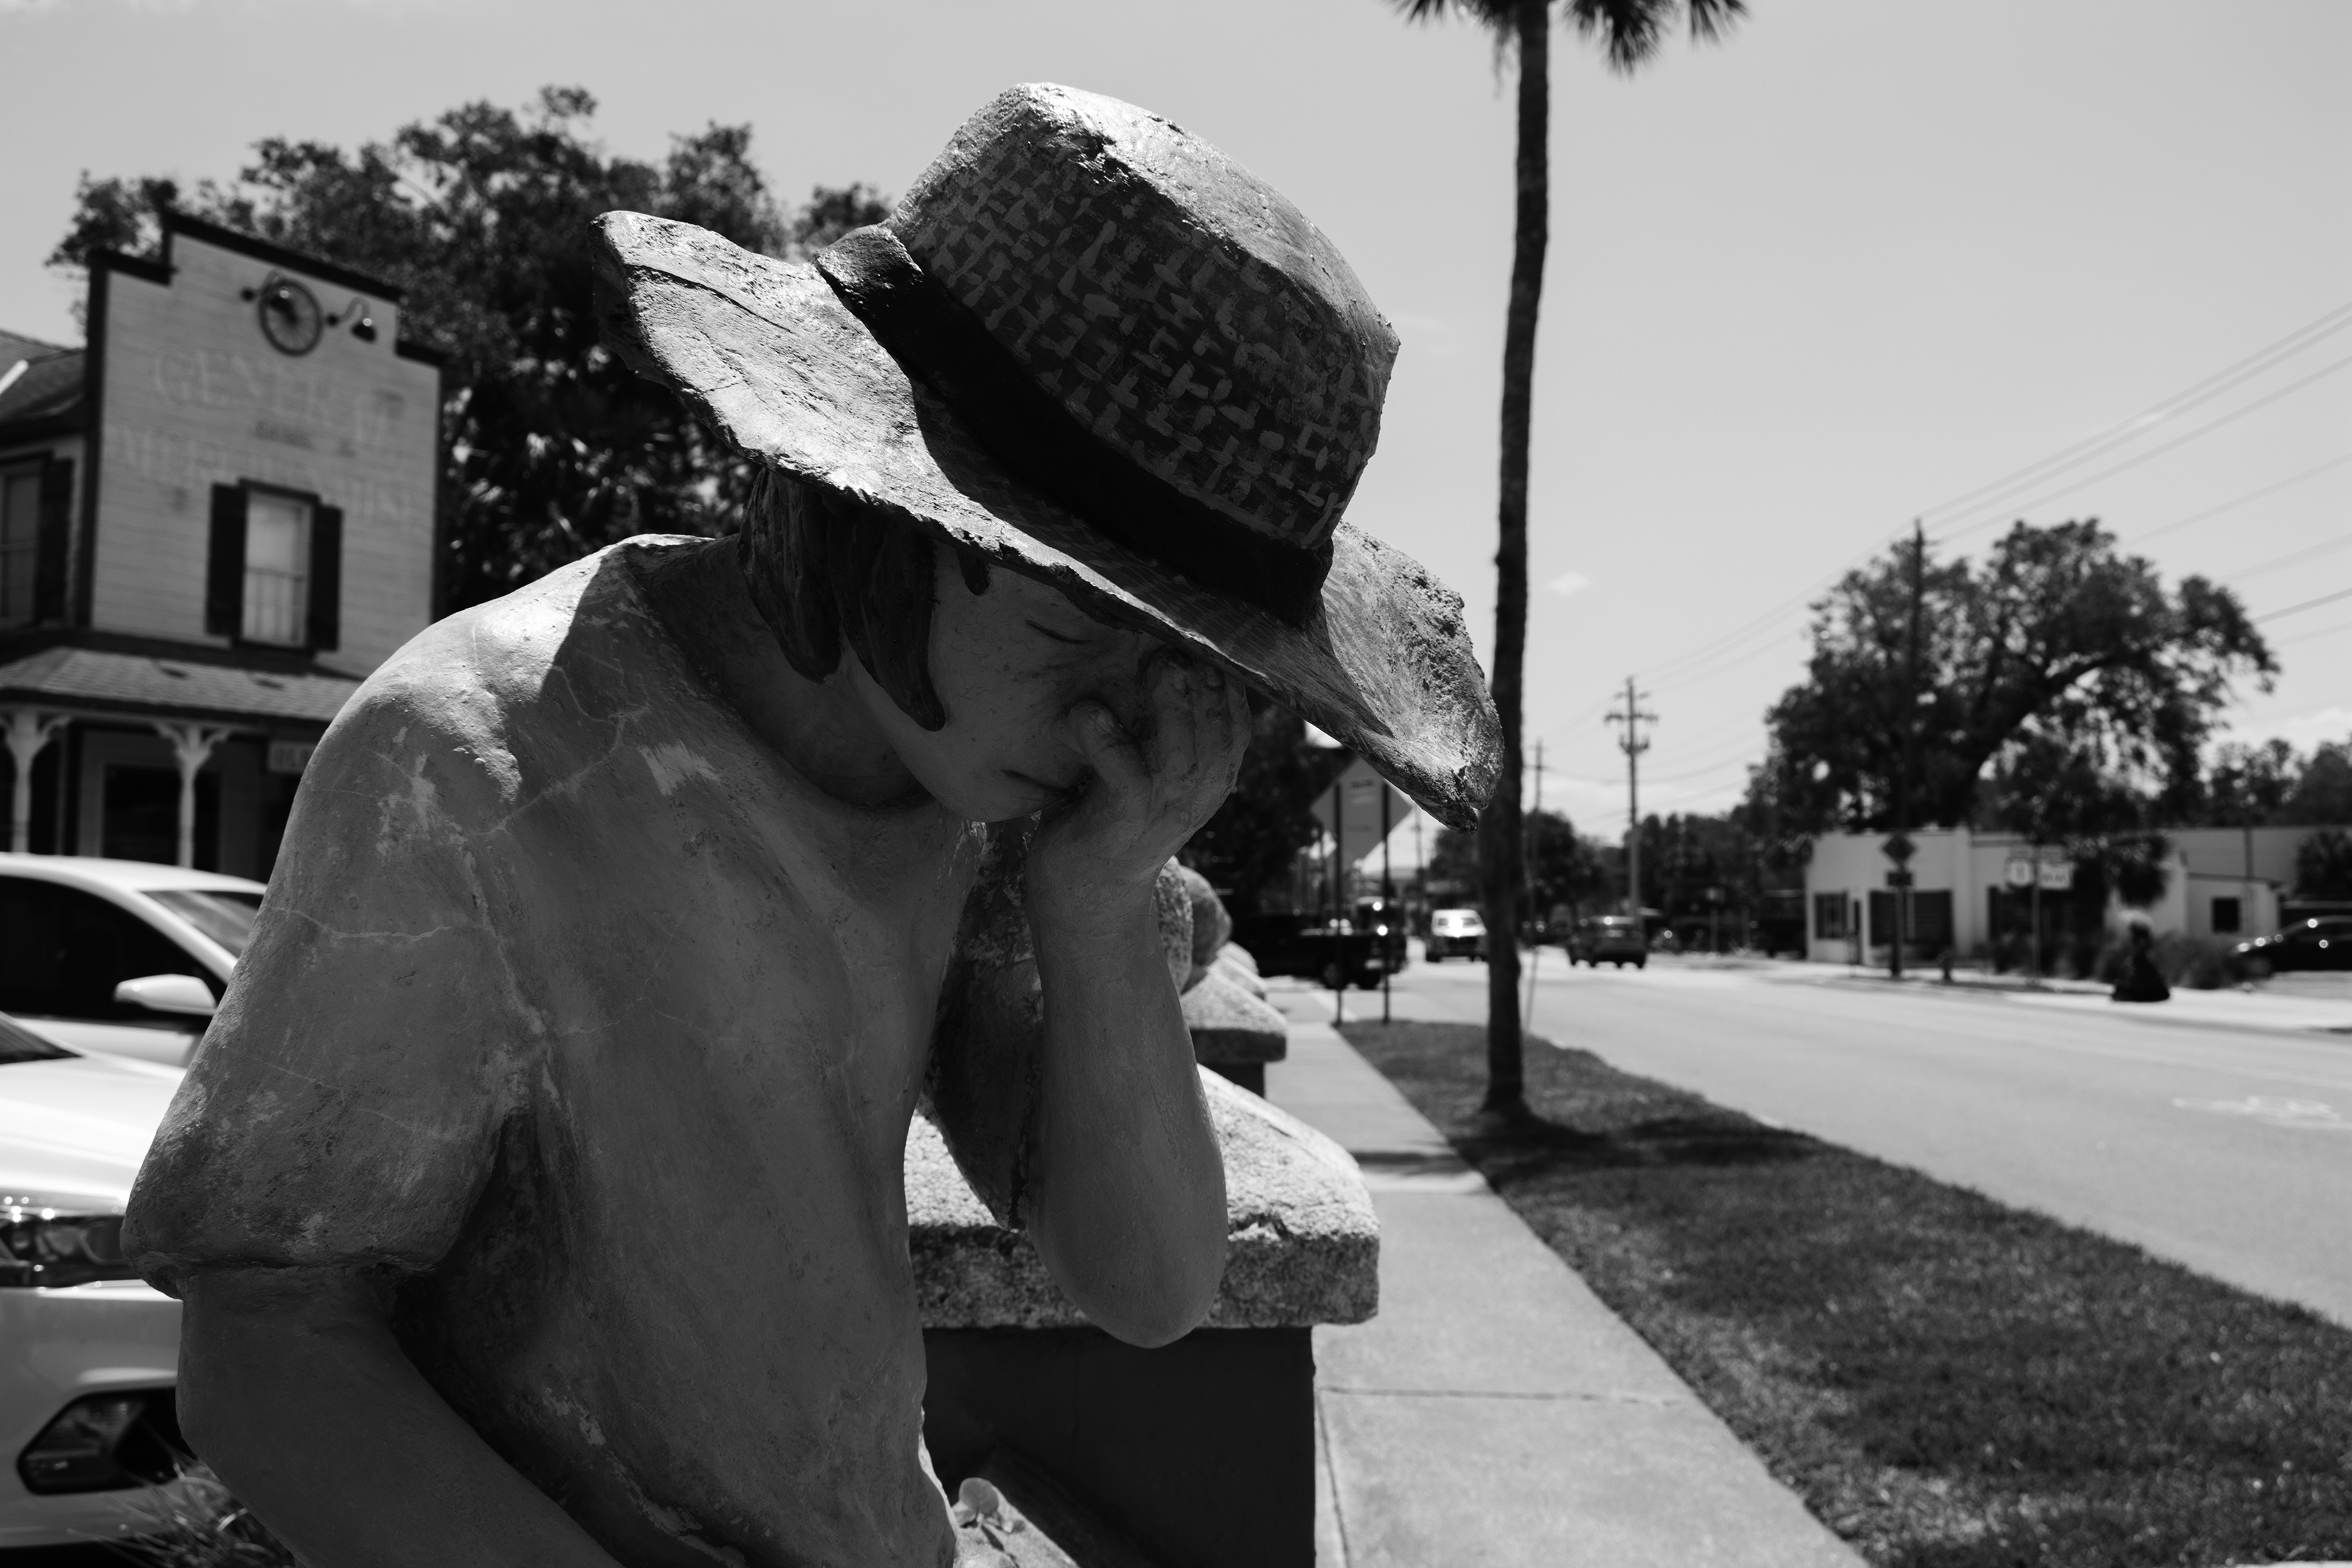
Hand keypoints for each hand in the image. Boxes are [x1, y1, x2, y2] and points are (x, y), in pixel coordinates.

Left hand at [1029, 653, 1249, 902]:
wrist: (1085, 890)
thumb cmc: (1112, 811)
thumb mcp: (1152, 767)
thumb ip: (1167, 726)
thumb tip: (1164, 653)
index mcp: (1210, 779)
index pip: (1236, 727)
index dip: (1229, 685)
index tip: (1209, 640)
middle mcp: (1195, 796)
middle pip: (1218, 736)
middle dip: (1207, 687)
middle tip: (1182, 643)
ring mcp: (1162, 811)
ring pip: (1181, 755)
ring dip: (1172, 707)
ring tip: (1160, 666)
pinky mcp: (1122, 821)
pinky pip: (1122, 775)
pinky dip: (1105, 741)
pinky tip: (1087, 712)